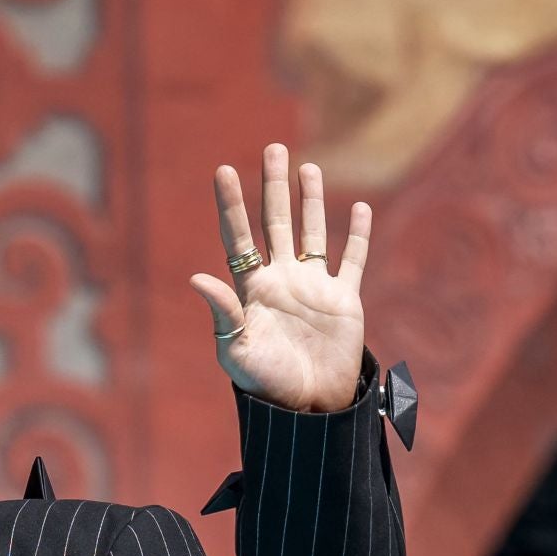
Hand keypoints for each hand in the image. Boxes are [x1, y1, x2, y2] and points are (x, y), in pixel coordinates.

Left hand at [190, 144, 369, 412]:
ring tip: (306, 167)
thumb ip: (222, 313)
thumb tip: (198, 277)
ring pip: (312, 232)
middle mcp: (281, 280)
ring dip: (310, 200)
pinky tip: (358, 208)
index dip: (232, 204)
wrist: (306, 406)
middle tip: (272, 148)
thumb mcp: (236, 349)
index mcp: (251, 289)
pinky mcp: (344, 299)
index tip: (224, 171)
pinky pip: (353, 260)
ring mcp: (313, 287)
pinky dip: (358, 235)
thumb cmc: (264, 382)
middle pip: (276, 223)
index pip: (239, 237)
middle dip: (272, 187)